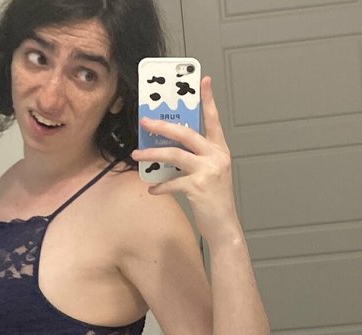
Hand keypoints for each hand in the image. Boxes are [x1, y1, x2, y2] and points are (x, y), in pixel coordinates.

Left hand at [131, 76, 239, 241]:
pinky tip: (152, 189)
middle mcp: (216, 157)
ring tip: (137, 154)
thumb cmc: (215, 201)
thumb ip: (195, 160)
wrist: (224, 226)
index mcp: (220, 151)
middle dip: (163, 125)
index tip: (203, 80)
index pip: (213, 120)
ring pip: (175, 155)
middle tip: (145, 121)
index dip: (208, 100)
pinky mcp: (198, 188)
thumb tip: (169, 152)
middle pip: (187, 133)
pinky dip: (160, 186)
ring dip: (153, 154)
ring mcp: (208, 172)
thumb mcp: (210, 174)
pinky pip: (172, 182)